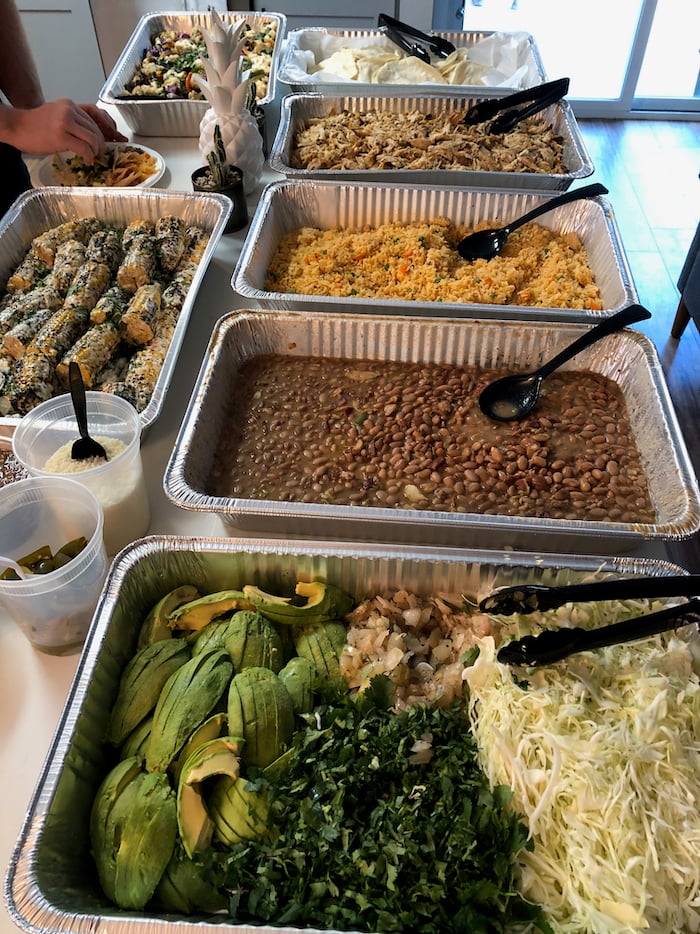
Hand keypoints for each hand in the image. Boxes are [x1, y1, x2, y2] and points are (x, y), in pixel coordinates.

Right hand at [4, 98, 126, 161]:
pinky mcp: (61, 135)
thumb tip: (93, 134)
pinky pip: (84, 148)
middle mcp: (69, 110)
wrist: (16, 126)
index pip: (97, 114)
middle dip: (101, 143)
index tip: (112, 138)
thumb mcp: (57, 114)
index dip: (107, 128)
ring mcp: (65, 122)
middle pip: (96, 128)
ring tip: (93, 157)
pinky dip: (89, 156)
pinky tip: (87, 160)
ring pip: (93, 138)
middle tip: (100, 153)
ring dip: (96, 151)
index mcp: (70, 104)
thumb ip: (74, 120)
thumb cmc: (35, 125)